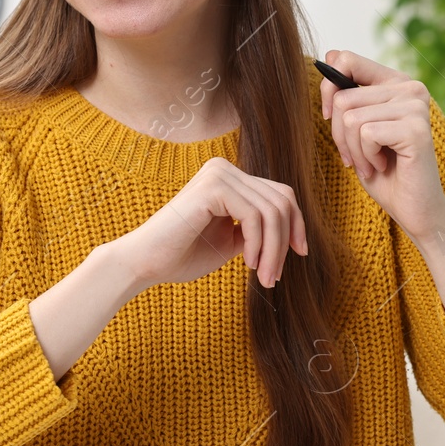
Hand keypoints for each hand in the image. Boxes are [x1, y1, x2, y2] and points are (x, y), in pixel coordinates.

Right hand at [114, 157, 306, 289]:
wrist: (145, 263)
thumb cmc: (182, 255)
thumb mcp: (230, 240)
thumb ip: (256, 230)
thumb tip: (292, 232)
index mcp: (228, 177)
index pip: (279, 194)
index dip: (296, 224)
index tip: (299, 254)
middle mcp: (224, 168)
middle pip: (281, 201)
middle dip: (285, 241)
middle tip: (274, 276)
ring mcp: (218, 174)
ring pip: (271, 211)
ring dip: (273, 250)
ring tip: (264, 277)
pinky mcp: (213, 187)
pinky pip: (254, 217)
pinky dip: (257, 245)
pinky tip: (247, 263)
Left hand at [318, 49, 444, 243]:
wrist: (414, 209)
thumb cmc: (384, 171)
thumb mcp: (357, 129)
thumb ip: (347, 94)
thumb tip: (328, 55)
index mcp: (395, 82)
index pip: (347, 59)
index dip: (328, 89)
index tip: (329, 117)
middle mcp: (410, 87)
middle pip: (343, 97)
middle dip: (340, 135)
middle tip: (358, 157)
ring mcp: (415, 106)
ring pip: (351, 118)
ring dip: (353, 150)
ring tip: (372, 163)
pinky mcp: (416, 128)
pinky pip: (366, 135)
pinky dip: (365, 158)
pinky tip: (383, 166)